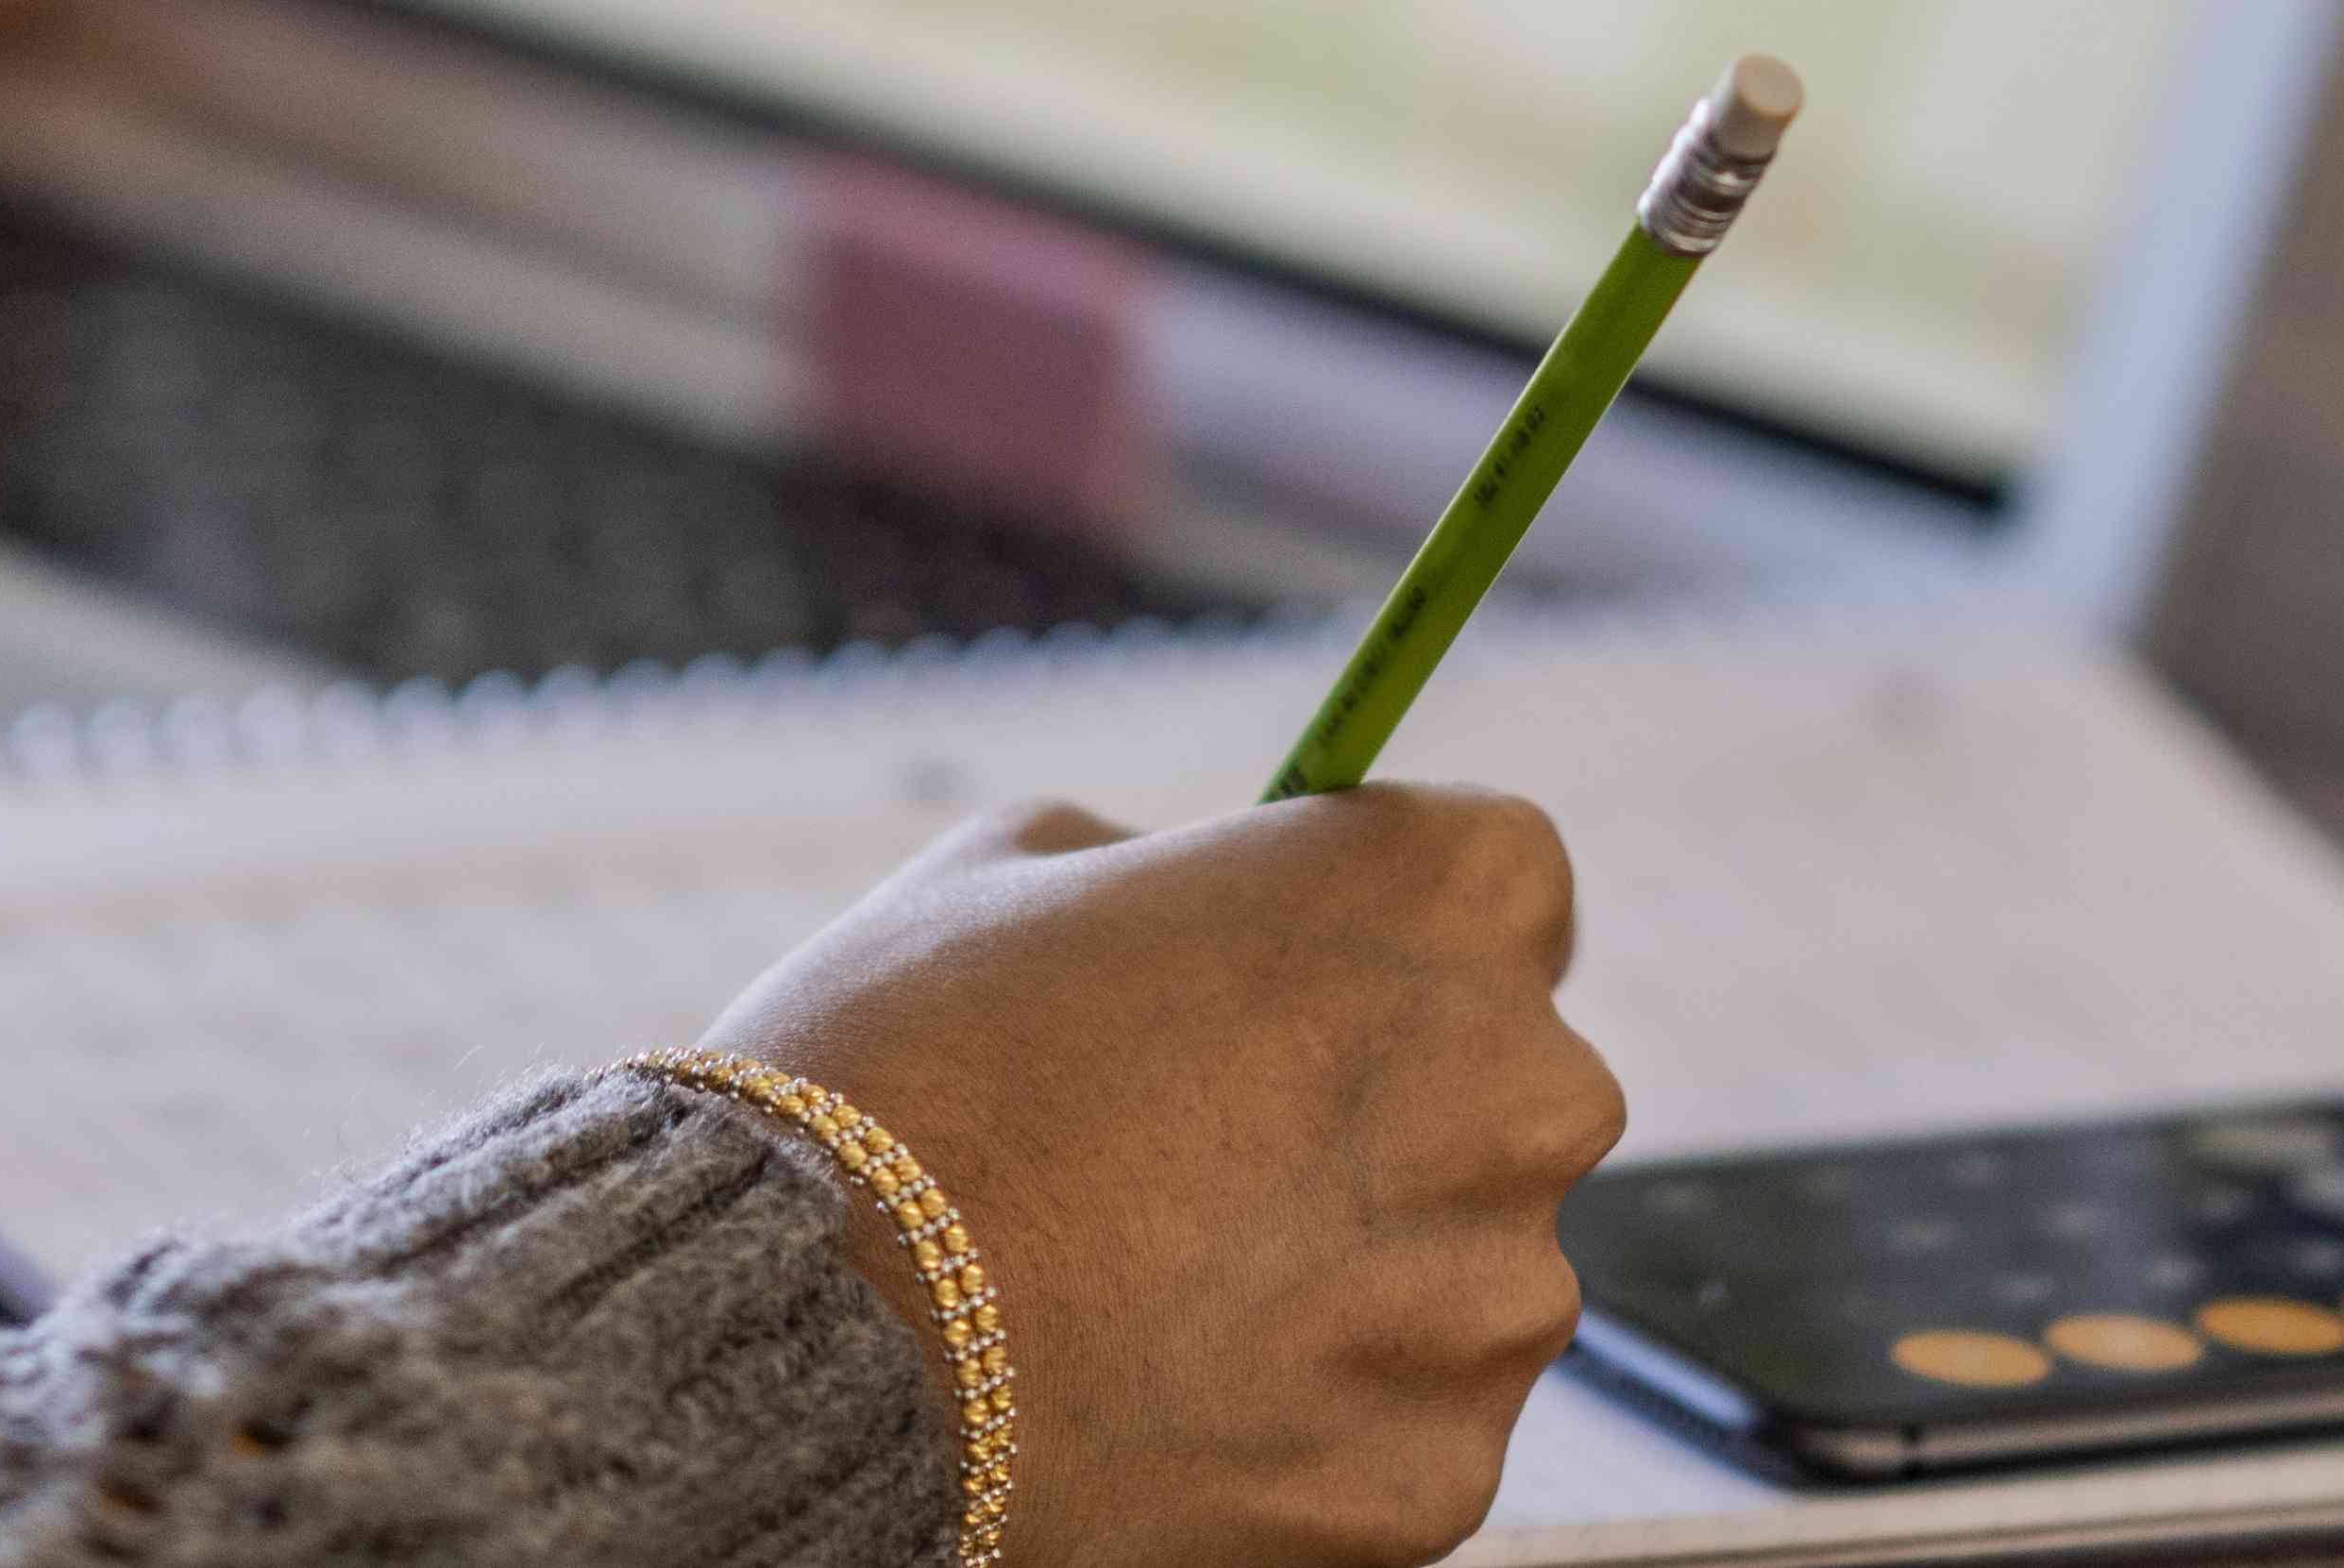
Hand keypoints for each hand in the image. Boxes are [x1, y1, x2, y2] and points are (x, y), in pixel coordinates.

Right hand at [695, 791, 1620, 1567]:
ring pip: (1472, 1270)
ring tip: (1175, 1289)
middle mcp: (1518, 1088)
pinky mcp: (1441, 1473)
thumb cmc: (909, 1073)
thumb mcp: (1024, 871)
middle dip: (1395, 1113)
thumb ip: (1175, 875)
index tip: (1314, 978)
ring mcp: (1491, 1298)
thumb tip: (1217, 919)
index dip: (1394, 932)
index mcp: (1434, 898)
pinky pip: (1415, 1425)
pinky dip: (1325, 1421)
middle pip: (1509, 1086)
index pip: (1504, 886)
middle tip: (1217, 1151)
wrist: (825, 1344)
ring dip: (1369, 1276)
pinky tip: (1182, 1393)